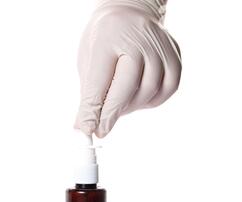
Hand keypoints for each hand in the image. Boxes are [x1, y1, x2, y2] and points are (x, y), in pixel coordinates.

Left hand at [75, 0, 181, 137]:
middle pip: (127, 88)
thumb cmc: (104, 40)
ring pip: (148, 93)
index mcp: (108, 38)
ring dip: (130, 107)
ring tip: (117, 104)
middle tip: (101, 126)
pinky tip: (137, 97)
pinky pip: (166, 90)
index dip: (94, 110)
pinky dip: (150, 101)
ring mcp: (160, 48)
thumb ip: (89, 94)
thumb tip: (84, 127)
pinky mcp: (175, 57)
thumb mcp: (88, 61)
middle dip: (112, 114)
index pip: (99, 81)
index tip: (88, 131)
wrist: (130, 12)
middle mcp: (138, 40)